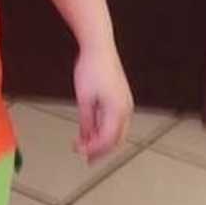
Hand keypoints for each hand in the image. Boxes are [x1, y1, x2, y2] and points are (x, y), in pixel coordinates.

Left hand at [73, 43, 133, 160]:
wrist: (99, 47)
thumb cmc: (90, 69)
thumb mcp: (84, 98)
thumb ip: (86, 121)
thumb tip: (85, 139)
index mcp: (118, 111)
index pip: (107, 140)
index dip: (93, 149)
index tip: (79, 151)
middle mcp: (126, 110)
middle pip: (116, 139)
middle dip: (100, 150)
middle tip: (85, 157)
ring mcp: (125, 104)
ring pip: (117, 132)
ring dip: (102, 140)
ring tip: (85, 145)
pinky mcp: (121, 99)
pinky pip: (115, 121)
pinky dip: (104, 129)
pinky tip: (90, 131)